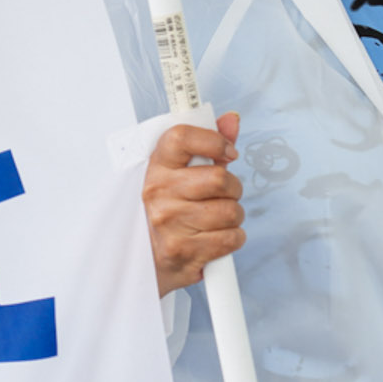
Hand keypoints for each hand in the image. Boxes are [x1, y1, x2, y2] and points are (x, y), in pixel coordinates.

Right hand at [144, 112, 242, 294]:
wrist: (149, 261)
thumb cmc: (171, 211)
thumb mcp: (183, 174)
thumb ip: (209, 146)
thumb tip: (232, 119)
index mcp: (157, 167)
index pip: (183, 137)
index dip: (213, 140)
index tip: (228, 152)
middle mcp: (158, 192)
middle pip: (220, 179)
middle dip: (233, 189)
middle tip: (223, 195)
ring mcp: (169, 223)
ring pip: (231, 211)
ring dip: (234, 217)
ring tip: (216, 219)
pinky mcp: (182, 251)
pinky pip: (232, 238)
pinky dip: (233, 239)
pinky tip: (215, 238)